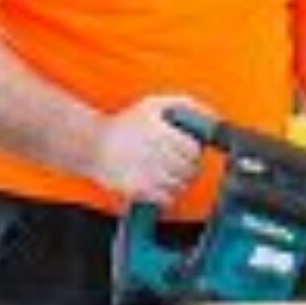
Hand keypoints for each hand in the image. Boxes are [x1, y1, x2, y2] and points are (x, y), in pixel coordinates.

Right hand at [90, 95, 209, 204]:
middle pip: (190, 170)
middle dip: (189, 167)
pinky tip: (160, 185)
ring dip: (180, 181)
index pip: (193, 150)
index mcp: (160, 133)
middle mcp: (154, 154)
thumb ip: (186, 105)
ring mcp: (146, 174)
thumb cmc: (125, 124)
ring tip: (169, 173)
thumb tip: (213, 116)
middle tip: (180, 163)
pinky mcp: (138, 190)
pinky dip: (169, 195)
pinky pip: (167, 199)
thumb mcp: (154, 104)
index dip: (194, 152)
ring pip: (181, 186)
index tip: (188, 151)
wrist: (92, 144)